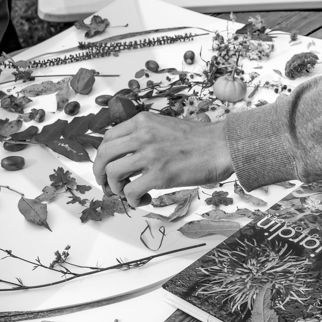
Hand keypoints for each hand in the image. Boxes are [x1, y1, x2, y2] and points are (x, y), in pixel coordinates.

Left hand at [92, 113, 232, 205]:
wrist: (221, 146)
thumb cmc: (198, 139)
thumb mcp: (165, 125)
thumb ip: (144, 134)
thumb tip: (125, 154)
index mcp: (143, 121)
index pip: (108, 138)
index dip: (102, 156)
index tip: (105, 168)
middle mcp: (142, 135)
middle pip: (104, 155)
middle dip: (99, 173)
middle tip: (107, 185)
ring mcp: (150, 155)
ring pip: (112, 173)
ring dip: (115, 187)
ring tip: (128, 192)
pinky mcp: (159, 175)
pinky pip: (131, 191)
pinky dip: (132, 200)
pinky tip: (143, 200)